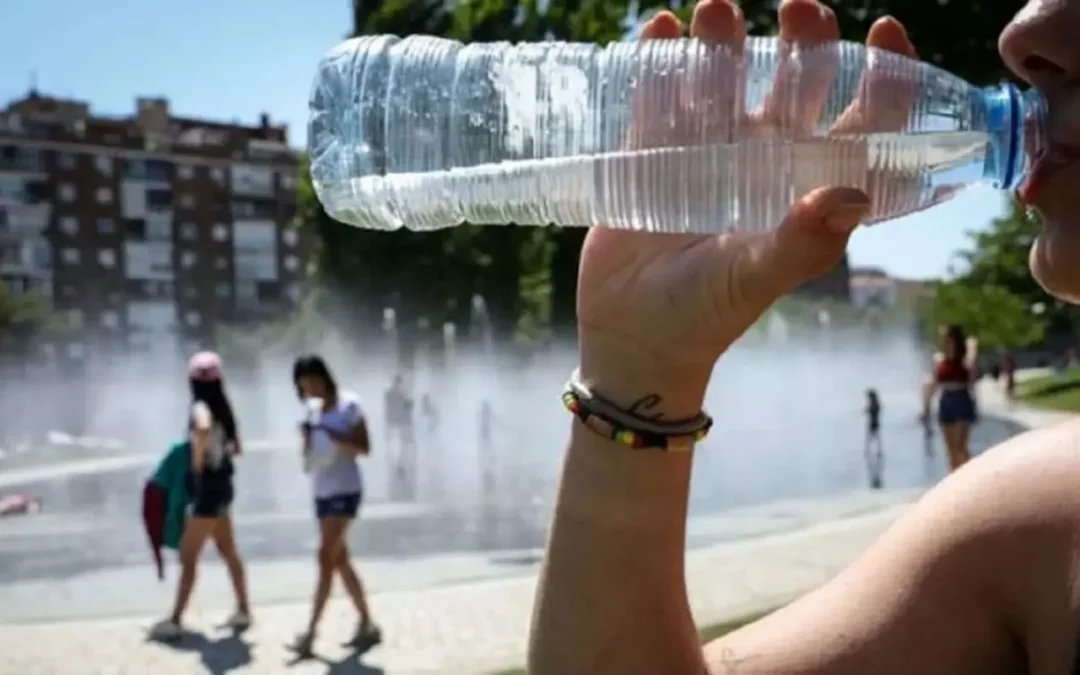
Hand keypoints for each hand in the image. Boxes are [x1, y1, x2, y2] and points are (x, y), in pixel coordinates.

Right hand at [577, 0, 916, 417]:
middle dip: (803, 40)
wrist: (632, 333)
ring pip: (724, 77)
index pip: (861, 123)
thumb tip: (852, 194)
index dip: (882, 77)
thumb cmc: (705, 314)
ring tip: (714, 11)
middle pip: (795, 83)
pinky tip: (659, 30)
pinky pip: (659, 95)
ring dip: (723, 38)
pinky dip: (659, 59)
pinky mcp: (651, 152)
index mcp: (805, 185)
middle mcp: (763, 159)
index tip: (883, 29)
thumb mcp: (755, 278)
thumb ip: (802, 242)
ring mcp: (706, 151)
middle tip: (798, 8)